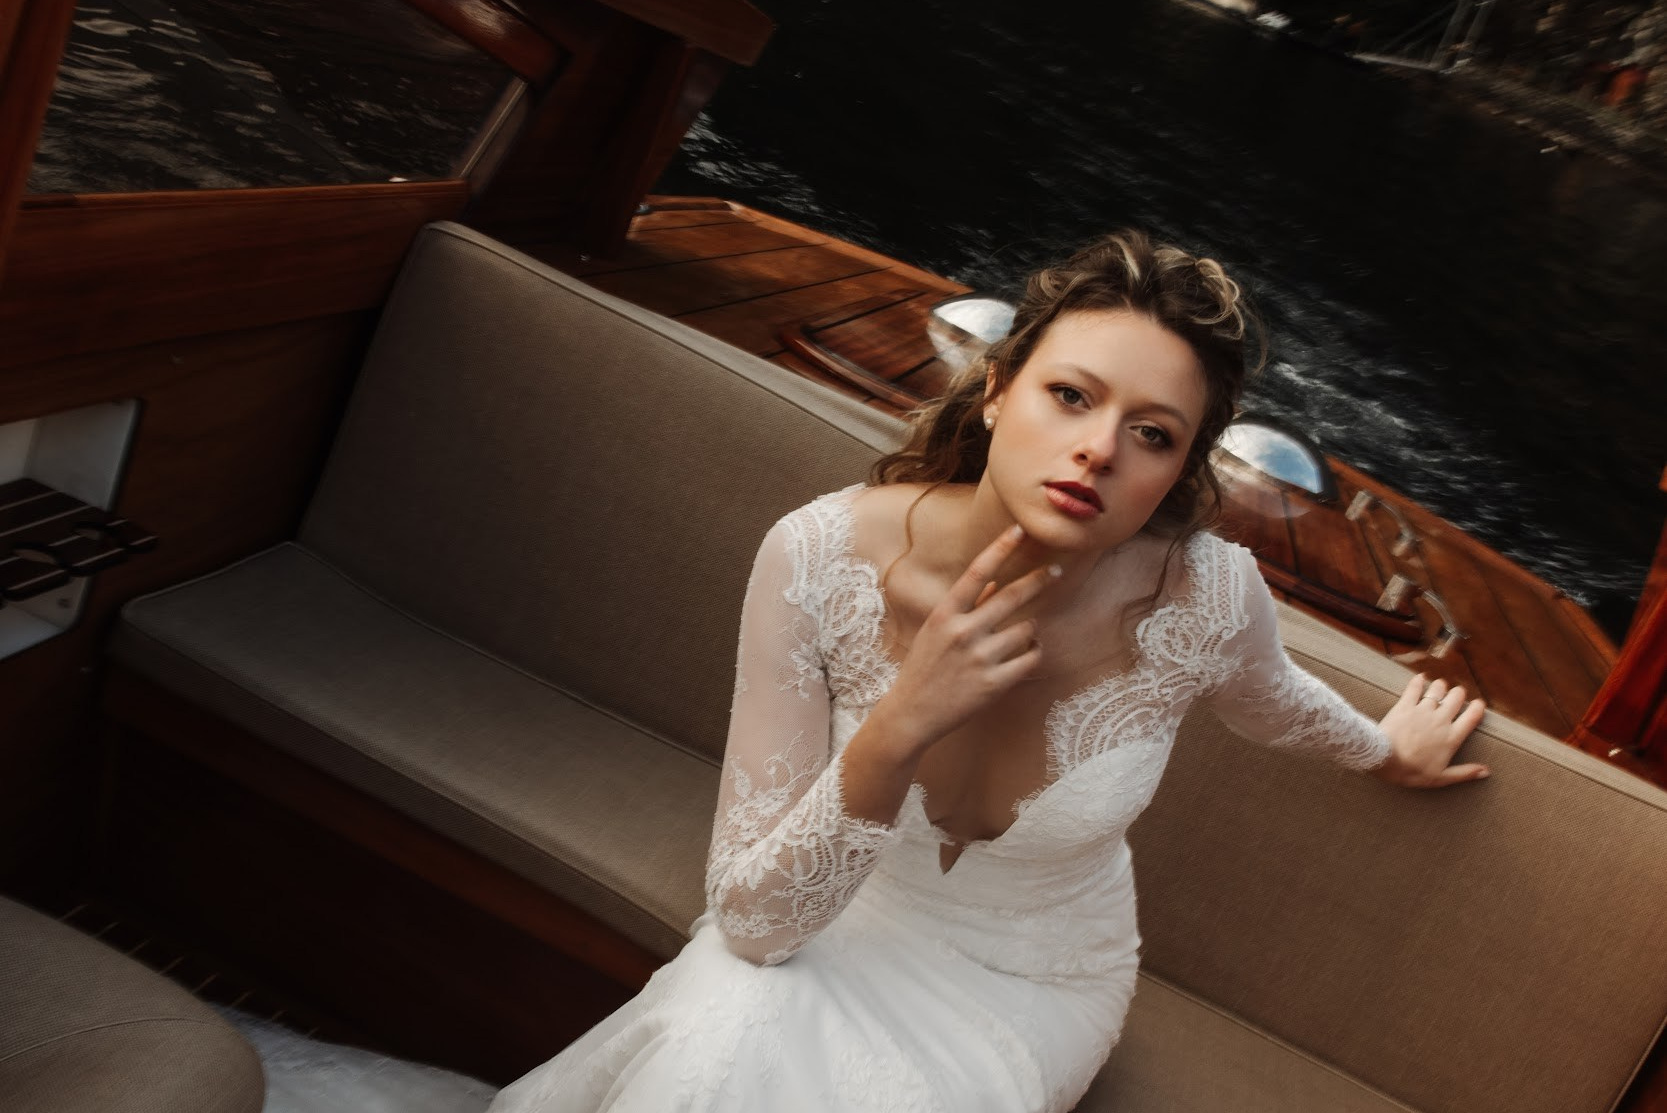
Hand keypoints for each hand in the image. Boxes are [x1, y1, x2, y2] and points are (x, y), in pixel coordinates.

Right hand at [872, 524, 1057, 755]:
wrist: (911, 713)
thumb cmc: (923, 667)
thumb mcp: (936, 631)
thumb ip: (966, 606)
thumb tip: (994, 582)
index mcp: (945, 614)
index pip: (976, 573)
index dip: (1000, 549)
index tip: (1019, 530)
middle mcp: (962, 632)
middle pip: (1011, 597)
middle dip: (1039, 580)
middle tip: (1056, 570)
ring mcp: (979, 659)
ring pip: (1027, 630)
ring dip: (1032, 628)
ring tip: (1026, 633)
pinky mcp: (994, 684)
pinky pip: (1030, 659)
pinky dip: (1034, 653)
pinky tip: (1029, 653)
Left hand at [1373, 674, 1489, 787]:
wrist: (1386, 760)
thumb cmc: (1412, 771)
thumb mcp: (1441, 778)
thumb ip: (1465, 773)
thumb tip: (1486, 772)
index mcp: (1452, 737)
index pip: (1472, 716)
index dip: (1478, 707)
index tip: (1478, 705)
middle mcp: (1441, 720)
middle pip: (1457, 697)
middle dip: (1458, 694)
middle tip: (1455, 696)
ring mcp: (1423, 710)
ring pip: (1438, 689)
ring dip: (1440, 686)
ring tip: (1439, 687)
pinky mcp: (1405, 705)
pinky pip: (1414, 687)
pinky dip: (1418, 681)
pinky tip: (1420, 678)